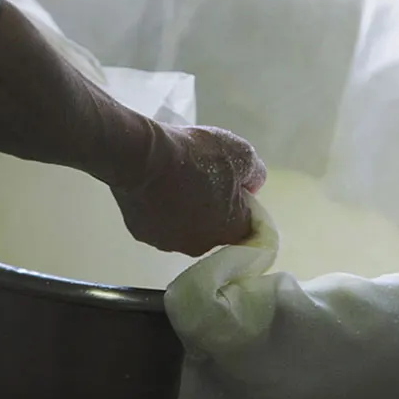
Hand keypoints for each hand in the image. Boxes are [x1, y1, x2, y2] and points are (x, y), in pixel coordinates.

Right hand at [111, 125, 266, 256]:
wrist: (144, 157)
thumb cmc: (197, 156)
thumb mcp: (241, 153)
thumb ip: (255, 174)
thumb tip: (252, 187)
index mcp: (230, 230)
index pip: (246, 227)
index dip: (241, 206)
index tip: (233, 188)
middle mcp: (201, 246)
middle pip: (212, 230)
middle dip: (211, 209)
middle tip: (201, 180)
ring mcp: (169, 243)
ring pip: (183, 229)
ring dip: (183, 211)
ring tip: (175, 182)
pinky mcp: (143, 236)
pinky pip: (156, 224)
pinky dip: (158, 210)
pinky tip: (154, 188)